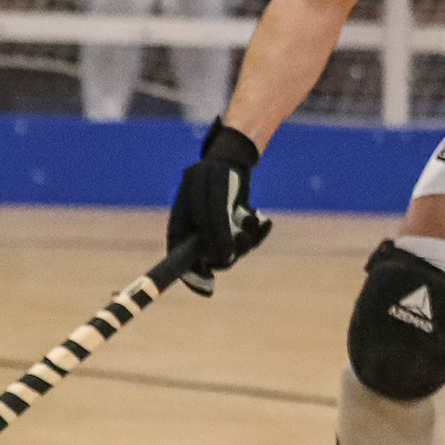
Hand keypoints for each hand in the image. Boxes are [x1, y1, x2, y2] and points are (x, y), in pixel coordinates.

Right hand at [167, 122, 273, 291]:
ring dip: (247, 241)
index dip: (191, 275)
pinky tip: (264, 220)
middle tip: (242, 240)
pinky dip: (257, 233)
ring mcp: (214, 230)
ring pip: (231, 252)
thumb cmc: (219, 174)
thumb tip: (222, 258)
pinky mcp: (233, 227)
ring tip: (254, 220)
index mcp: (180, 224)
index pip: (179, 256)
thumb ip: (216, 226)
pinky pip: (245, 241)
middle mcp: (195, 231)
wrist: (234, 158)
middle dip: (230, 252)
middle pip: (210, 258)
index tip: (207, 287)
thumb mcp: (214, 197)